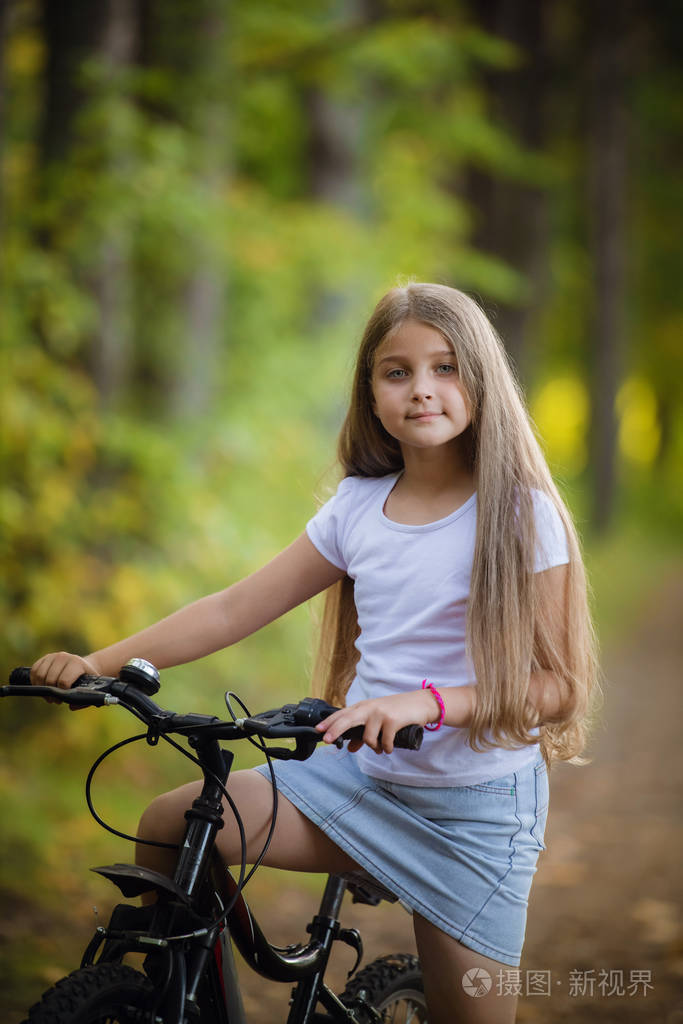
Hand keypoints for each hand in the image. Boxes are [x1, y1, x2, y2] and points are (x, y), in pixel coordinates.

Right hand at [30, 651, 102, 701]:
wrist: (83, 666)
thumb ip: (83, 700)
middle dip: (51, 694)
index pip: (63, 681)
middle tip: (55, 700)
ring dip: (42, 689)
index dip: (61, 693)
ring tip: (49, 695)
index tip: (62, 699)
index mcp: (76, 663)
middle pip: (50, 680)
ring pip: (39, 675)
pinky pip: (34, 671)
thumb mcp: (90, 689)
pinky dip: (35, 682)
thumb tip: (71, 706)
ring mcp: (53, 656)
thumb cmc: (85, 680)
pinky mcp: (45, 658)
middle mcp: (64, 657)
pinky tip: (42, 687)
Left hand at [316, 690, 438, 754]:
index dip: (329, 722)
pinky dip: (386, 748)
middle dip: (335, 730)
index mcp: (364, 706)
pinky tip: (389, 748)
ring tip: (380, 748)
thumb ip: (363, 733)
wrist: (421, 703)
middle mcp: (369, 708)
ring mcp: (381, 713)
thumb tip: (350, 748)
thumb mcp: (378, 719)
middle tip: (327, 740)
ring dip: (374, 748)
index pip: (343, 714)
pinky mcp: (392, 720)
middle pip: (347, 719)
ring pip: (367, 738)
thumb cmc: (398, 711)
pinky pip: (384, 742)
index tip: (318, 730)